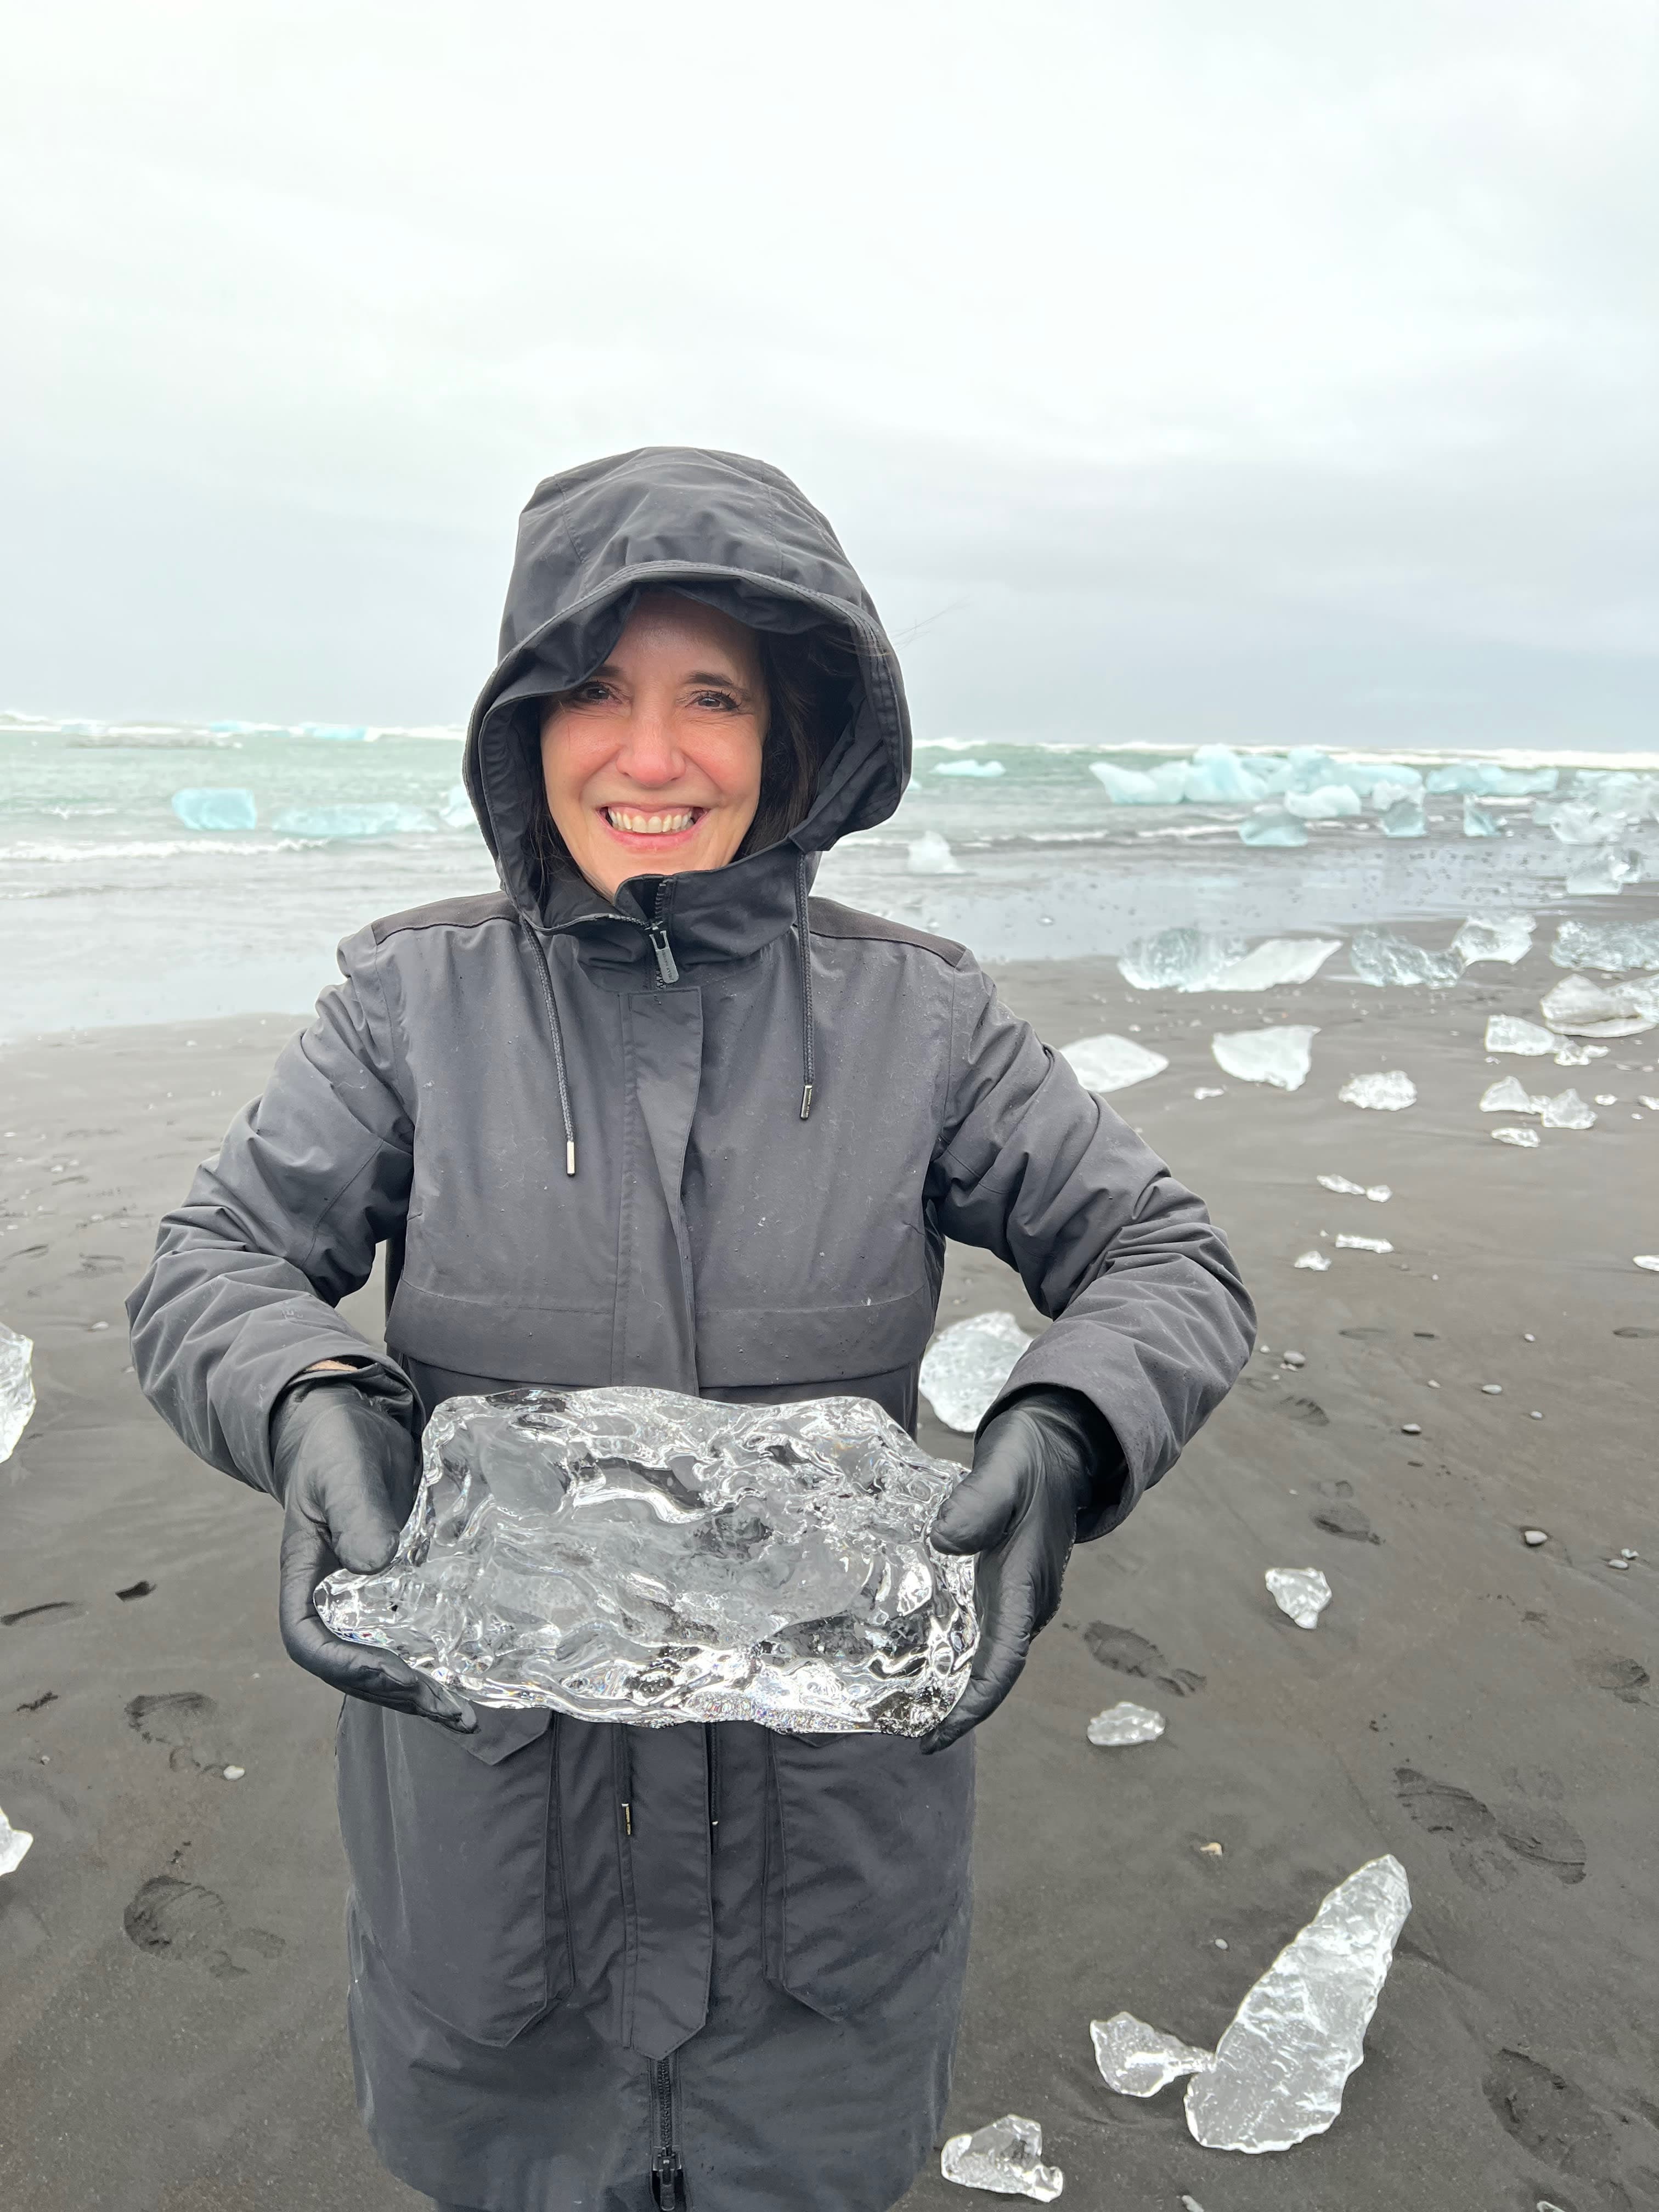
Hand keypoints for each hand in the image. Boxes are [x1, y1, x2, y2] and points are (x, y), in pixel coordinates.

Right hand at [270, 1372, 474, 1731]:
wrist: (352, 1426)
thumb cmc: (336, 1446)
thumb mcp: (342, 1473)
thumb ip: (356, 1514)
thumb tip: (377, 1565)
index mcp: (306, 1577)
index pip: (309, 1640)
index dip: (347, 1666)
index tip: (393, 1674)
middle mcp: (334, 1597)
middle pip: (353, 1664)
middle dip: (397, 1692)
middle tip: (449, 1709)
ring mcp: (367, 1596)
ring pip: (385, 1657)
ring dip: (421, 1689)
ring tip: (465, 1712)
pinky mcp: (400, 1584)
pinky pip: (412, 1631)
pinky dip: (438, 1656)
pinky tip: (472, 1670)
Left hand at [922, 1388, 1105, 1753]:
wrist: (1055, 1446)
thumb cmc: (1030, 1459)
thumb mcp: (1004, 1470)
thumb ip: (979, 1502)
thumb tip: (945, 1542)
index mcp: (1028, 1587)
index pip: (1002, 1664)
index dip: (972, 1707)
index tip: (936, 1737)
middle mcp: (1025, 1602)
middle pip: (991, 1673)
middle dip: (954, 1709)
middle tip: (902, 1732)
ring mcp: (1016, 1596)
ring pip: (984, 1656)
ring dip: (950, 1686)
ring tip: (901, 1709)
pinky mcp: (1003, 1583)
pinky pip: (977, 1632)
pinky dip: (950, 1654)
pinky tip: (915, 1659)